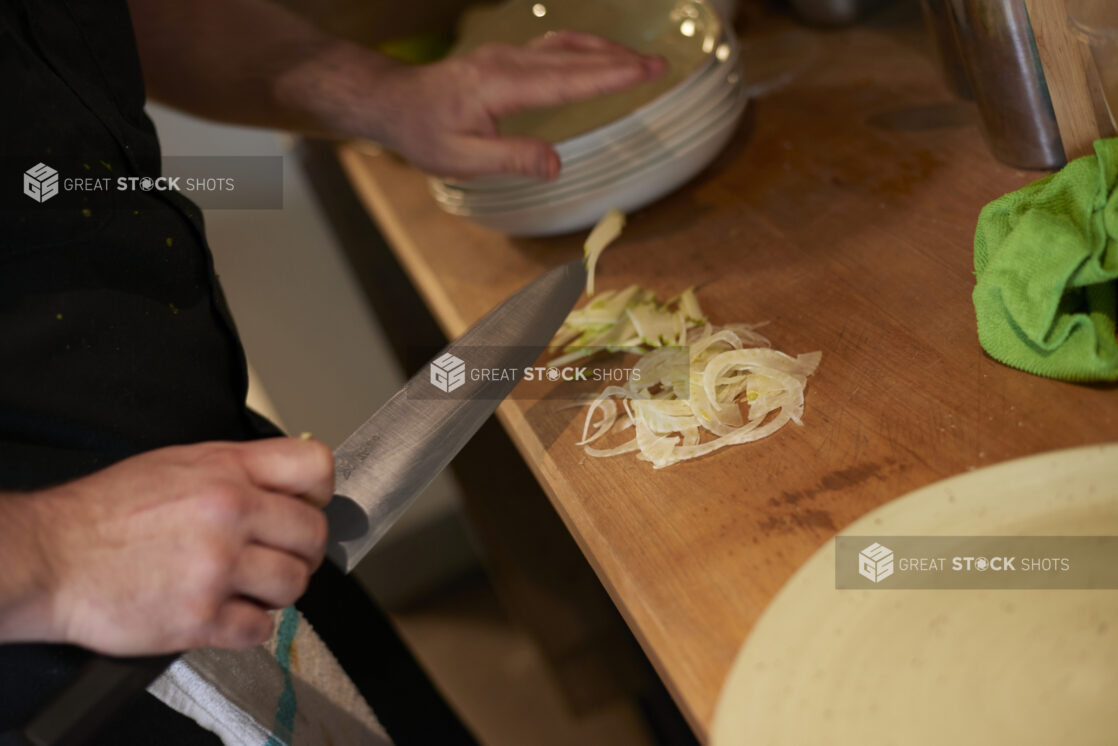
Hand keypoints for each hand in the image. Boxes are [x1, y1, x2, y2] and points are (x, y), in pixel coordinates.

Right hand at [0, 438, 332, 654]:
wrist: (50, 556)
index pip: (315, 467)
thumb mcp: (177, 464)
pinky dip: (248, 625)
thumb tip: (286, 486)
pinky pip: (261, 629)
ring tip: (247, 586)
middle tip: (277, 557)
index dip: (318, 493)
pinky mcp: (201, 617)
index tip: (305, 508)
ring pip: (294, 584)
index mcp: (227, 469)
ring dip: (277, 590)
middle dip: (301, 550)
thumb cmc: (106, 512)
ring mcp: (218, 567)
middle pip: (313, 535)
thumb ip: (237, 471)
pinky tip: (225, 613)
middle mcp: (231, 512)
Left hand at [280, 32, 665, 179]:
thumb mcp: (461, 158)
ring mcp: (508, 56)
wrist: (395, 102)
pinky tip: (599, 57)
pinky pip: (554, 48)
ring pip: (566, 47)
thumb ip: (510, 159)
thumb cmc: (424, 134)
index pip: (567, 81)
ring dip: (605, 51)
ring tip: (640, 61)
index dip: (609, 77)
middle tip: (660, 65)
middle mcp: (508, 63)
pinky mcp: (507, 58)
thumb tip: (555, 165)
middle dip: (620, 60)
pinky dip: (584, 51)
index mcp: (501, 87)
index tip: (644, 72)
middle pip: (574, 58)